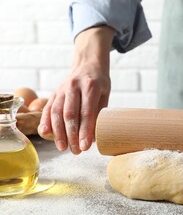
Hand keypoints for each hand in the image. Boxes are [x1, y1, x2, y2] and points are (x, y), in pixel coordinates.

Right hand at [38, 26, 114, 153]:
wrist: (88, 63)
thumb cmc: (99, 81)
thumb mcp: (105, 93)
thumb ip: (100, 111)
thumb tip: (97, 135)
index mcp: (90, 86)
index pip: (87, 112)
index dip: (85, 131)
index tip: (86, 146)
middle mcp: (74, 87)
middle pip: (70, 115)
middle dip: (72, 135)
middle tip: (76, 151)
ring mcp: (62, 89)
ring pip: (56, 113)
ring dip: (58, 133)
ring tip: (63, 148)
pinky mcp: (54, 92)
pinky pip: (48, 108)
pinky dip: (45, 122)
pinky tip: (45, 134)